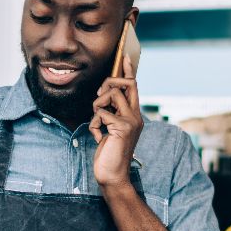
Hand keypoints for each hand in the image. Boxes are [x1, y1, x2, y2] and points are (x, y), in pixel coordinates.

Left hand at [90, 55, 141, 188]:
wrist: (112, 174)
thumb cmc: (108, 152)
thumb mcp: (109, 128)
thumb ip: (110, 112)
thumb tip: (103, 95)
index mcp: (134, 114)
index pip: (133, 87)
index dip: (128, 70)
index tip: (126, 56)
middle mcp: (136, 115)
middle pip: (127, 83)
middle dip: (110, 82)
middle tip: (99, 94)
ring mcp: (131, 121)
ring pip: (111, 95)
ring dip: (97, 106)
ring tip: (98, 123)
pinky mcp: (122, 127)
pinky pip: (101, 113)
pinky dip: (94, 124)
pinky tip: (98, 137)